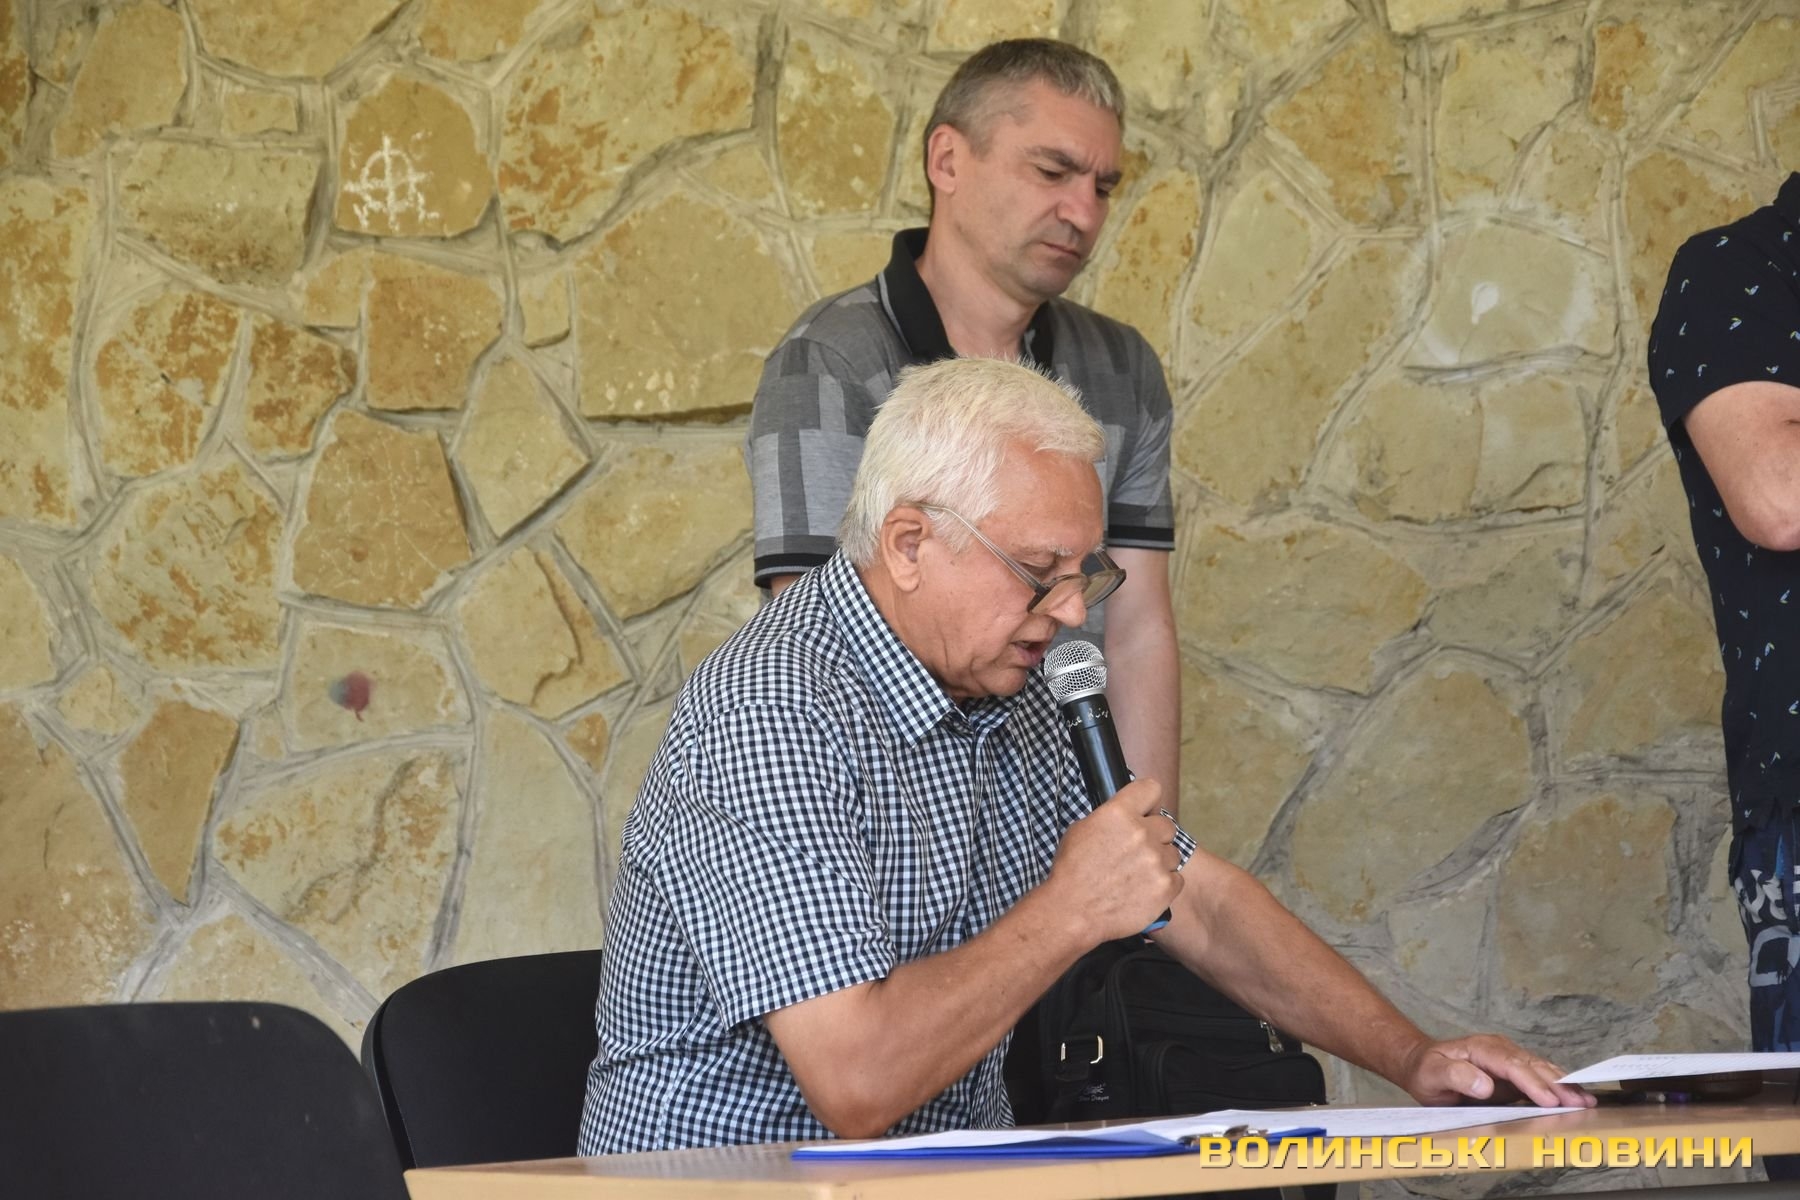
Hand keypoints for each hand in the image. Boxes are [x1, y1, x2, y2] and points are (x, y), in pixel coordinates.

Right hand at [1045, 779, 1180, 941]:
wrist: (1072, 911)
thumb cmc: (1072, 871)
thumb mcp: (1081, 830)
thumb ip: (1110, 818)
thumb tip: (1127, 815)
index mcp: (1119, 813)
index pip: (1151, 789)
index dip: (1147, 802)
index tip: (1144, 811)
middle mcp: (1142, 833)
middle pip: (1166, 825)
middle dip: (1154, 836)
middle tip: (1137, 851)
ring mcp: (1156, 861)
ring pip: (1173, 853)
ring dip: (1160, 861)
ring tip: (1138, 875)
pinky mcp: (1165, 887)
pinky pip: (1176, 878)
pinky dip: (1163, 885)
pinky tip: (1143, 890)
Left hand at [1399, 1034, 1594, 1108]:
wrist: (1421, 1063)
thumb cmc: (1426, 1070)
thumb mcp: (1431, 1074)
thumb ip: (1455, 1076)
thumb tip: (1485, 1084)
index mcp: (1481, 1048)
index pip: (1512, 1066)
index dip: (1533, 1083)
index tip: (1550, 1100)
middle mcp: (1499, 1049)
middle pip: (1533, 1066)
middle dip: (1558, 1085)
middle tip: (1581, 1102)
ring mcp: (1508, 1058)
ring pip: (1541, 1069)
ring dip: (1564, 1085)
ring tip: (1587, 1100)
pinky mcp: (1513, 1071)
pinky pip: (1539, 1076)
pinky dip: (1558, 1086)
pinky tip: (1575, 1095)